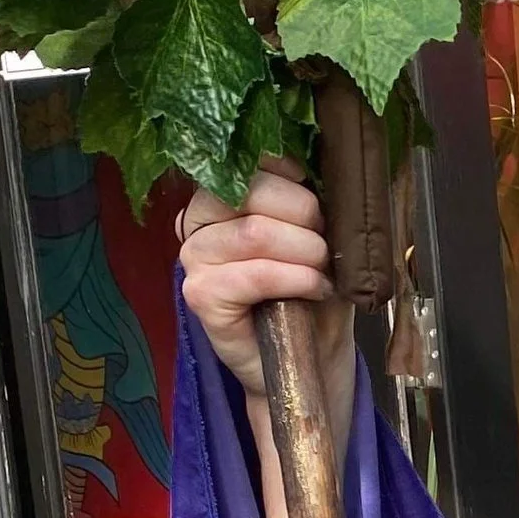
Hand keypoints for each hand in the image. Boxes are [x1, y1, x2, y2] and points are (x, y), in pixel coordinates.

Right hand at [178, 161, 351, 401]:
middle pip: (251, 190)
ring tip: (321, 272)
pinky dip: (296, 280)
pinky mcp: (201, 296)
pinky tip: (314, 290)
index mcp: (221, 198)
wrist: (311, 357)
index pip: (247, 161)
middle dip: (305, 214)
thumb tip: (311, 168)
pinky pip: (255, 274)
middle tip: (324, 247)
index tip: (317, 201)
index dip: (290, 175)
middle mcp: (198, 223)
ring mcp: (194, 259)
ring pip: (256, 232)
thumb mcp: (316, 234)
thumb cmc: (312, 291)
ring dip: (306, 252)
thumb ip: (305, 198)